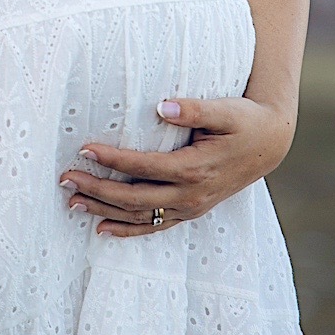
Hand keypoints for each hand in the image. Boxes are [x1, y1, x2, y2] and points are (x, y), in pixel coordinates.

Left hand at [57, 95, 295, 236]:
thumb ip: (194, 108)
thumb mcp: (225, 110)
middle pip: (134, 198)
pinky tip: (102, 229)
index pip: (143, 167)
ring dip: (104, 211)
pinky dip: (127, 229)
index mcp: (194, 169)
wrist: (269, 144)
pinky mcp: (190, 211)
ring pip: (139, 216)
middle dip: (97, 189)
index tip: (84, 148)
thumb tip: (163, 105)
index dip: (113, 160)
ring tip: (71, 202)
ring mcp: (189, 208)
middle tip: (64, 178)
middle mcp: (189, 195)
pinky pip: (154, 227)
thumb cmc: (244, 121)